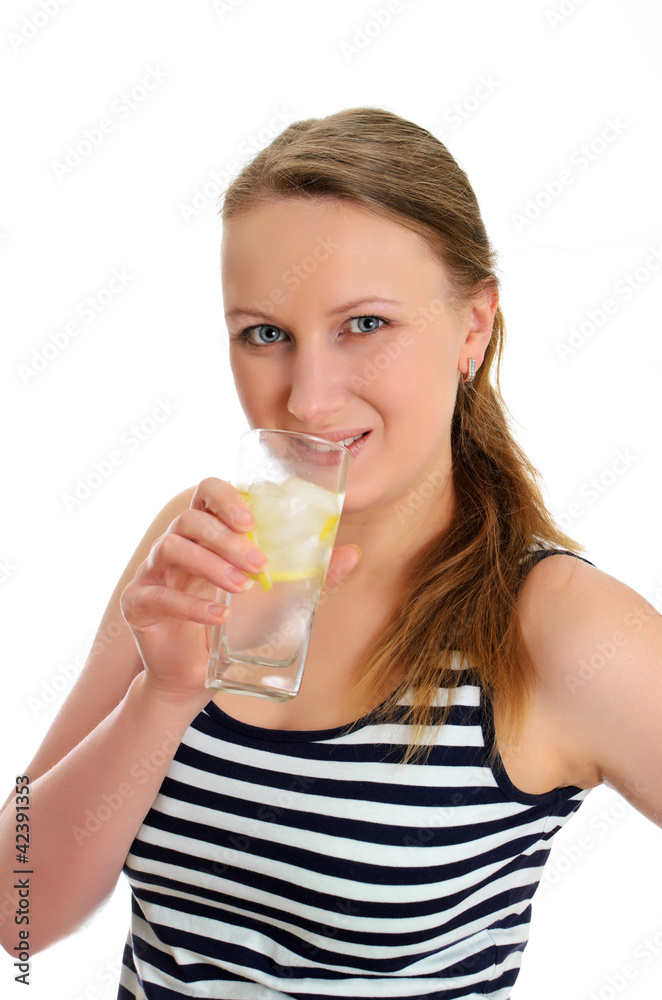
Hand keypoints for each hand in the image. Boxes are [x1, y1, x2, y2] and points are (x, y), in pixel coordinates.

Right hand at [120, 478, 359, 702]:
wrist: (196, 679)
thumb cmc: (236, 629)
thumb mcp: (281, 602)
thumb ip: (314, 578)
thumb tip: (352, 554)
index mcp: (206, 533)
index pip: (207, 492)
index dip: (226, 497)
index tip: (251, 520)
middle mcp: (176, 545)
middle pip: (191, 519)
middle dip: (227, 538)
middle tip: (259, 565)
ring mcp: (153, 573)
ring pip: (173, 548)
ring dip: (211, 565)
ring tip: (242, 589)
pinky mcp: (138, 603)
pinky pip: (159, 595)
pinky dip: (191, 605)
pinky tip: (218, 617)